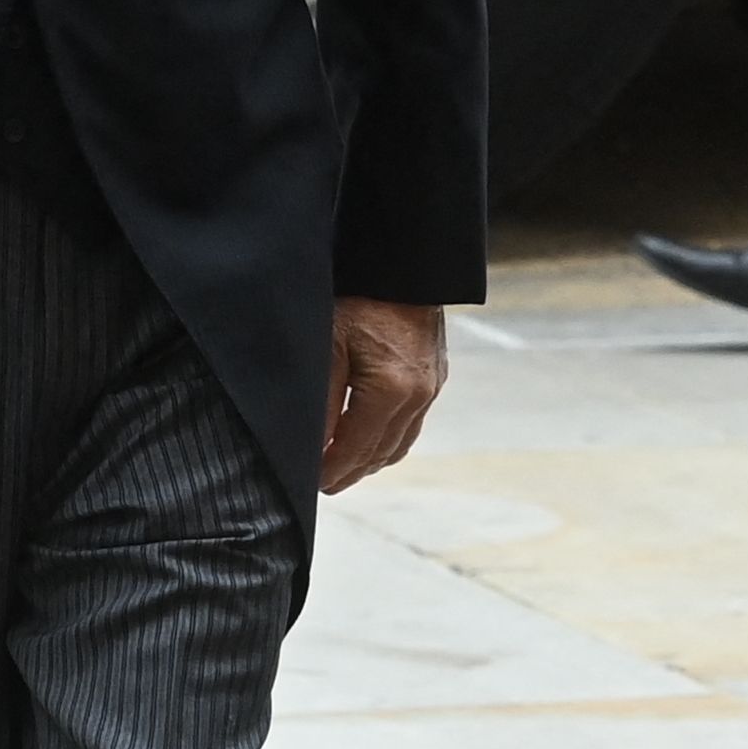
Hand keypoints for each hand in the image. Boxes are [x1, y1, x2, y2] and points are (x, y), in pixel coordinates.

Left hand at [323, 297, 447, 491]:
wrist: (405, 264)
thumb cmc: (360, 296)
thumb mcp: (328, 345)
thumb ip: (320, 401)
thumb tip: (312, 447)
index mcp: (392, 391)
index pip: (356, 449)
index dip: (332, 471)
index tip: (311, 483)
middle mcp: (418, 395)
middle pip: (381, 454)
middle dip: (350, 472)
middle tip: (323, 484)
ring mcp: (431, 388)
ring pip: (399, 443)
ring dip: (370, 460)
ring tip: (343, 468)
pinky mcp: (436, 377)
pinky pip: (411, 423)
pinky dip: (388, 439)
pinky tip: (369, 439)